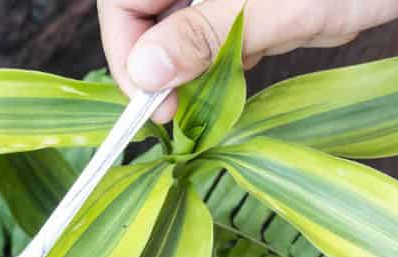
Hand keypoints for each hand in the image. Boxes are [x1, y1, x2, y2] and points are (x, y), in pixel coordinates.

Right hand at [98, 0, 397, 121]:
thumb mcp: (276, 7)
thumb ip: (205, 34)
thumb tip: (144, 72)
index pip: (121, 3)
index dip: (127, 54)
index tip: (155, 103)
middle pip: (148, 16)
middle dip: (170, 60)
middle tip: (191, 106)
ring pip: (185, 26)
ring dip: (207, 58)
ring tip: (248, 63)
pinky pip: (224, 27)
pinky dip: (239, 49)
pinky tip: (272, 46)